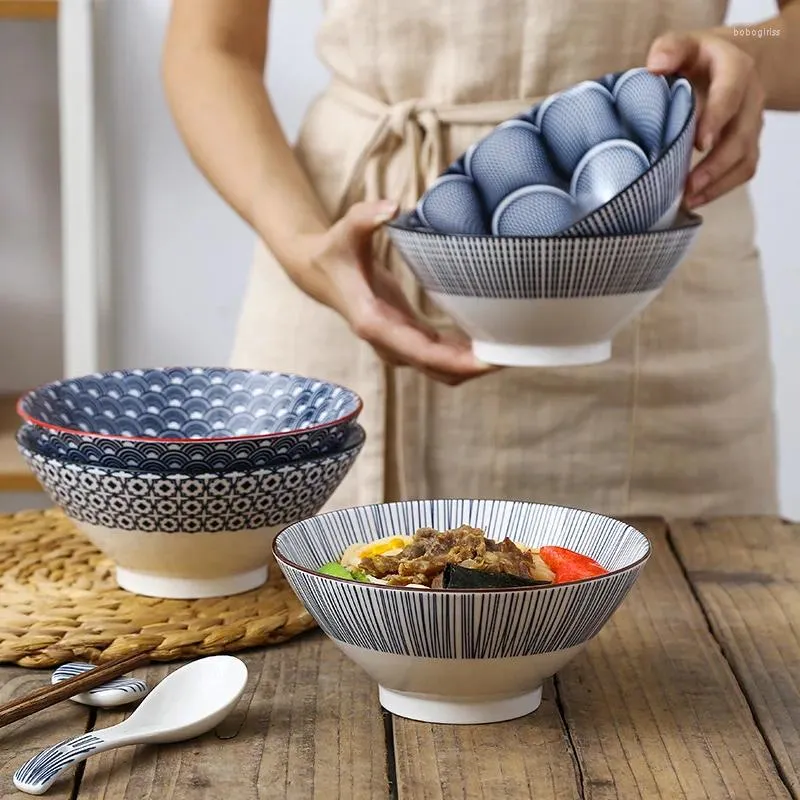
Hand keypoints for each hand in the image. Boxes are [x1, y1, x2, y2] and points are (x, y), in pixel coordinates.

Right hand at [290, 200, 496, 385]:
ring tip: (510, 351)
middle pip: (437, 369)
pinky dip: (462, 356)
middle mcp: (387, 342)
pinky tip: (489, 344)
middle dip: (473, 368)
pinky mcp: (407, 337)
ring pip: (440, 369)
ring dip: (471, 366)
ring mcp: (397, 344)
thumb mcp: (345, 230)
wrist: (320, 272)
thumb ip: (365, 217)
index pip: (421, 352)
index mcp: (374, 323)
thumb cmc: (335, 251)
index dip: (456, 360)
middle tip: (514, 356)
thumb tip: (392, 206)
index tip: (488, 361)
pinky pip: (438, 356)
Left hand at [647, 30, 765, 207]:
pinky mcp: (747, 144)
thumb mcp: (682, 45)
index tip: (699, 144)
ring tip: (688, 199)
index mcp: (736, 70)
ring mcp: (751, 124)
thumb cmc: (695, 59)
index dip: (717, 119)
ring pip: (745, 159)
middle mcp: (751, 98)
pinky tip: (694, 200)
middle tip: (688, 185)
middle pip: (741, 135)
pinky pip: (743, 170)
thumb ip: (669, 49)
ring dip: (718, 183)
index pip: (731, 94)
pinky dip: (720, 189)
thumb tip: (655, 66)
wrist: (723, 63)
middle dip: (716, 164)